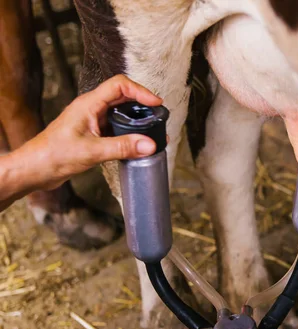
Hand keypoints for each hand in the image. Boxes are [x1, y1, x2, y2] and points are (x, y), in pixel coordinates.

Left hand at [16, 74, 162, 191]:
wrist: (35, 170)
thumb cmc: (53, 155)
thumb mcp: (92, 151)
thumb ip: (122, 147)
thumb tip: (149, 144)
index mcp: (89, 104)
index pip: (119, 86)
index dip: (140, 91)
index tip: (156, 104)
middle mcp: (92, 109)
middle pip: (123, 98)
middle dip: (143, 106)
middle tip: (158, 118)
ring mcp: (93, 122)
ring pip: (121, 115)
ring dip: (137, 122)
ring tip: (153, 133)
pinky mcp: (94, 135)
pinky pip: (116, 129)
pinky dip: (129, 135)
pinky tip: (137, 146)